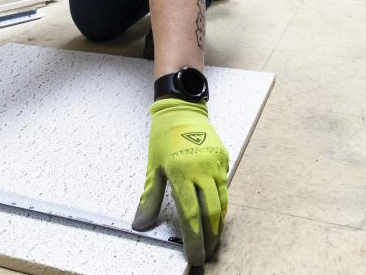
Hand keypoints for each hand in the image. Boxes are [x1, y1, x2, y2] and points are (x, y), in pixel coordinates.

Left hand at [132, 98, 228, 265]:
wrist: (181, 109)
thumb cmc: (163, 137)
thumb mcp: (152, 167)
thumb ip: (149, 198)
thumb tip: (141, 223)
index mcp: (180, 172)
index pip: (190, 214)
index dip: (194, 239)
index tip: (195, 256)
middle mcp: (201, 170)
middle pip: (210, 212)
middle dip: (209, 237)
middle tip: (207, 253)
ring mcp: (215, 164)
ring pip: (222, 202)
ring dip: (218, 224)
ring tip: (213, 239)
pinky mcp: (223, 160)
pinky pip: (224, 188)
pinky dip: (222, 205)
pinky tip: (217, 216)